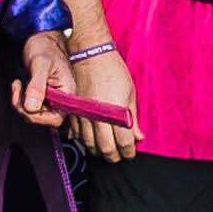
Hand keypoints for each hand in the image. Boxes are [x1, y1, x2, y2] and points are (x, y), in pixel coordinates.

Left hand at [13, 29, 71, 126]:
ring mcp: (52, 97)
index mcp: (68, 92)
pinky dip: (21, 99)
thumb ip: (37, 86)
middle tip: (17, 92)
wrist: (41, 36)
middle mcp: (62, 98)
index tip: (27, 103)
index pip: (55, 118)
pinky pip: (30, 105)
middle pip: (43, 118)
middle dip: (26, 109)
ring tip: (17, 86)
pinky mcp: (42, 94)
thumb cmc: (45, 47)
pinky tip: (19, 85)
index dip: (39, 116)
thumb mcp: (40, 64)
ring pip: (35, 113)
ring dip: (21, 103)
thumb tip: (31, 107)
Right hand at [65, 43, 141, 161]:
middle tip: (119, 156)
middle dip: (113, 156)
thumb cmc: (114, 71)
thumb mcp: (130, 93)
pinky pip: (77, 134)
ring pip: (89, 144)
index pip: (123, 143)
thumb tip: (139, 137)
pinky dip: (84, 141)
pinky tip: (91, 141)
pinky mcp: (74, 111)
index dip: (128, 152)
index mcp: (116, 113)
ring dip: (98, 151)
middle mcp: (98, 117)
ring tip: (105, 150)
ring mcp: (84, 115)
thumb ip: (134, 118)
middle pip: (105, 148)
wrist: (90, 55)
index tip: (130, 153)